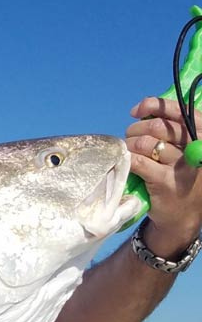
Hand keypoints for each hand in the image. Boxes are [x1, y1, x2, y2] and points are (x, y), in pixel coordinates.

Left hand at [127, 97, 201, 253]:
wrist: (183, 215)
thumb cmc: (180, 177)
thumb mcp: (184, 151)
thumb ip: (172, 132)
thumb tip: (144, 111)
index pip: (179, 112)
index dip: (155, 106)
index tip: (137, 111)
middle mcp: (196, 148)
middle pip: (159, 127)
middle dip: (136, 129)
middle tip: (130, 137)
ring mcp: (181, 166)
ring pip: (146, 143)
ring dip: (130, 145)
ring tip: (129, 151)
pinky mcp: (164, 181)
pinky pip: (138, 161)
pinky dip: (128, 159)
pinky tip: (127, 163)